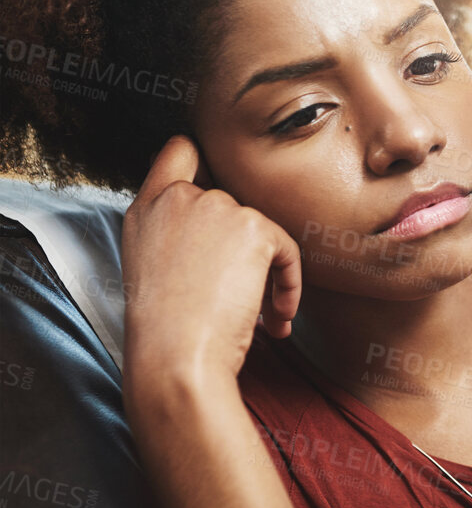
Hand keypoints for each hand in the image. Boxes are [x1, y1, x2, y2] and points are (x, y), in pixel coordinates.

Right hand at [119, 136, 302, 384]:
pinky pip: (287, 251)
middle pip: (233, 204)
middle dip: (244, 251)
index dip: (204, 161)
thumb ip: (176, 231)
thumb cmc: (166, 328)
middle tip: (241, 296)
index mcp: (146, 208)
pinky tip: (277, 318)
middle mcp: (179, 198)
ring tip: (261, 318)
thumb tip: (221, 229)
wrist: (176, 355)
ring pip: (261, 234)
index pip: (179, 152)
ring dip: (268, 276)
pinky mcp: (252, 225)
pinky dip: (289, 285)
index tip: (219, 184)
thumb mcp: (151, 265)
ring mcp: (216, 207)